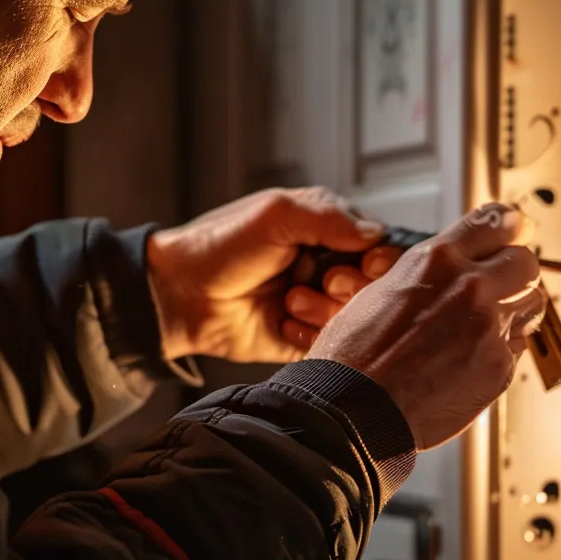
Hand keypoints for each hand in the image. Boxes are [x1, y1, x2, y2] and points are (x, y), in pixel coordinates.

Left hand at [146, 187, 403, 362]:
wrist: (180, 294)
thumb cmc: (221, 246)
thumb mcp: (277, 214)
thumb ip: (330, 216)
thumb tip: (375, 235)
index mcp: (325, 230)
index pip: (380, 246)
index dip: (377, 259)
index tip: (360, 262)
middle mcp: (326, 266)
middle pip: (375, 286)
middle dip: (351, 286)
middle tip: (322, 281)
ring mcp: (316, 304)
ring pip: (355, 319)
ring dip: (325, 311)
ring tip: (290, 302)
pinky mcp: (303, 338)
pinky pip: (331, 345)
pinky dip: (311, 335)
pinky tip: (283, 322)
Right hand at [306, 203, 545, 449]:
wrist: (355, 410)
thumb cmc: (355, 356)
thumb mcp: (382, 289)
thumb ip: (430, 274)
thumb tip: (454, 266)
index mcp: (436, 261)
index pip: (496, 222)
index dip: (510, 226)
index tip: (514, 229)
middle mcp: (469, 288)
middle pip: (525, 261)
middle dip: (515, 270)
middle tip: (501, 283)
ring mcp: (488, 328)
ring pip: (532, 303)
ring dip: (516, 308)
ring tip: (486, 324)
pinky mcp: (499, 367)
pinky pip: (518, 346)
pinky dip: (502, 349)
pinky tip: (472, 357)